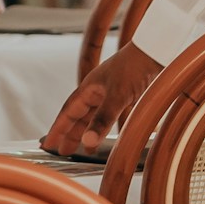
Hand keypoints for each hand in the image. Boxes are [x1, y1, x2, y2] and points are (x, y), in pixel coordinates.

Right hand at [45, 40, 157, 156]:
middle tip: (63, 151)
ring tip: (82, 150)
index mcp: (89, 89)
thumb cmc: (134, 67)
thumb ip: (102, 120)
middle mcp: (97, 92)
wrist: (156, 51)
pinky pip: (111, 116)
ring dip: (87, 132)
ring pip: (94, 117)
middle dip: (70, 134)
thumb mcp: (117, 95)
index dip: (58, 129)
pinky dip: (106, 127)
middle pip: (79, 116)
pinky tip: (107, 136)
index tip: (48, 143)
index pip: (68, 112)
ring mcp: (111, 94)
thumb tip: (87, 142)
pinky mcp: (126, 97)